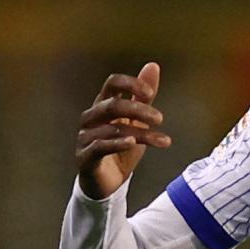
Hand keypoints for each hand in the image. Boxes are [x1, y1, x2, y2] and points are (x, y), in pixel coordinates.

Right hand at [76, 62, 170, 198]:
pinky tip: (134, 143)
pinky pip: (99, 145)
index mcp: (103, 105)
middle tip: (160, 119)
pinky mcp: (85, 156)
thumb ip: (143, 96)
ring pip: (112, 128)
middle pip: (112, 105)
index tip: (149, 93)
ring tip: (164, 140)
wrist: (108, 183)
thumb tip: (153, 65)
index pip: (112, 83)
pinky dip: (118, 143)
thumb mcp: (138, 121)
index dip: (130, 84)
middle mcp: (91, 118)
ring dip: (142, 133)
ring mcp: (85, 137)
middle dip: (139, 110)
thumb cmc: (122, 149)